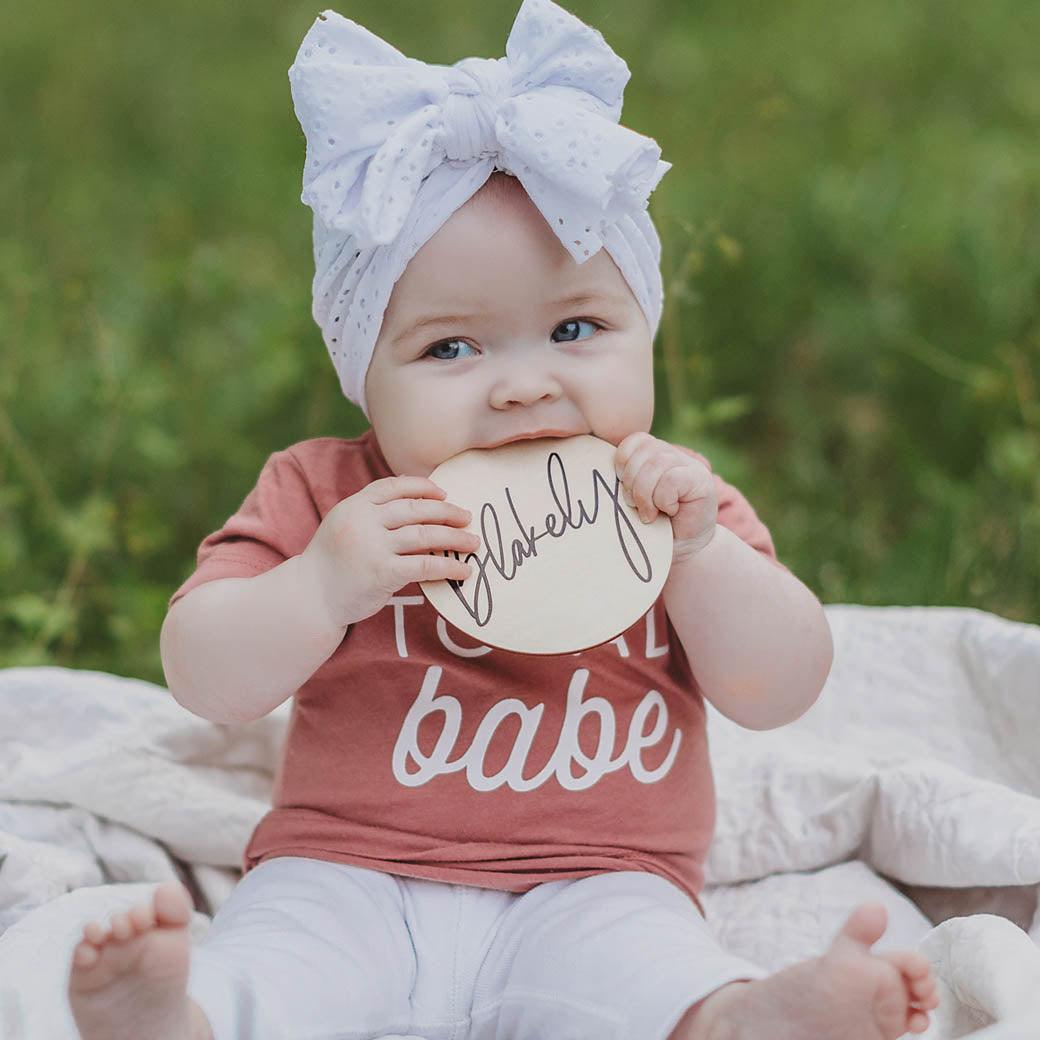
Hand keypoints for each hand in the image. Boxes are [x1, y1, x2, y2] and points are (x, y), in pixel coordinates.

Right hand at [301, 476, 479, 626]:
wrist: (310, 597)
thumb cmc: (332, 562)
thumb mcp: (344, 525)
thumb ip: (372, 511)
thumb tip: (416, 498)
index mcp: (354, 506)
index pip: (393, 487)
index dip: (422, 487)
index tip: (443, 492)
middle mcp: (363, 522)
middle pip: (415, 509)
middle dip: (446, 511)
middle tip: (467, 517)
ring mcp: (372, 547)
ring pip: (425, 535)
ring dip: (454, 538)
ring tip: (473, 542)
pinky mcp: (382, 573)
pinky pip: (425, 565)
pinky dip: (448, 566)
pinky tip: (463, 570)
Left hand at [614, 432, 717, 564]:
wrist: (685, 549)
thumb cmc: (653, 527)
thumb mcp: (632, 502)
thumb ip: (622, 483)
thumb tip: (600, 476)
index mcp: (654, 455)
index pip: (633, 441)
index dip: (622, 463)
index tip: (622, 489)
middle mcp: (673, 455)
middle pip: (644, 451)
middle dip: (631, 483)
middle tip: (634, 507)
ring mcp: (689, 465)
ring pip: (657, 464)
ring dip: (646, 494)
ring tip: (649, 514)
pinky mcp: (701, 480)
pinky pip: (672, 479)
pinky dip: (663, 499)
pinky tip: (669, 511)